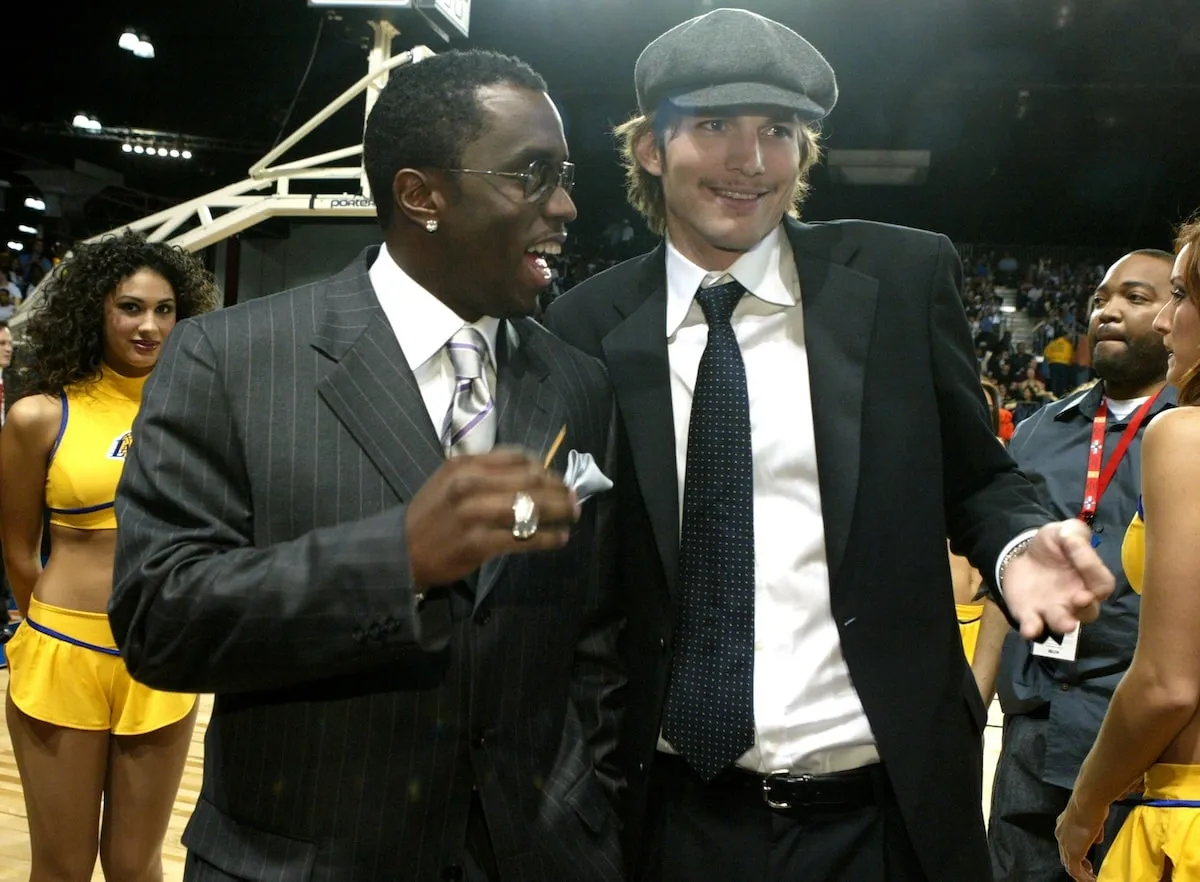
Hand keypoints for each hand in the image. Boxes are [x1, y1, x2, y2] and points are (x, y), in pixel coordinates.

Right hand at [405, 447, 580, 587]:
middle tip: (574, 496)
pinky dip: (548, 538)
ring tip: (573, 514)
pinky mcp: (479, 544)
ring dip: (560, 511)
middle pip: (530, 480)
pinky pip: (524, 538)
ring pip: (531, 508)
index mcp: (465, 465)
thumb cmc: (430, 514)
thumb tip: (531, 473)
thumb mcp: (449, 479)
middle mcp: (470, 485)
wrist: (401, 551)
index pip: (517, 457)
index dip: (544, 467)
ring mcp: (475, 515)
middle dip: (559, 488)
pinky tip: (560, 538)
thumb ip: (484, 471)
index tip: (555, 477)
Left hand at [1003, 520, 1114, 640]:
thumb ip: (1076, 537)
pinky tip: (1030, 629)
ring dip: (1063, 624)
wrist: (1022, 554)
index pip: (1103, 584)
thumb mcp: (1066, 531)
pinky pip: (1034, 626)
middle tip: (1080, 599)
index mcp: (1090, 580)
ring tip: (1066, 624)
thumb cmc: (1053, 545)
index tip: (1085, 565)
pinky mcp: (1030, 614)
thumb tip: (1078, 546)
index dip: (1097, 577)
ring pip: (1063, 623)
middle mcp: (1076, 600)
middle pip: (1088, 612)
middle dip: (1085, 608)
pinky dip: (1033, 629)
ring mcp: (1053, 609)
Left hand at [1056, 796, 1106, 881]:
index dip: (1076, 851)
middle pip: (1066, 854)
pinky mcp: (1072, 853)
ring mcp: (1065, 844)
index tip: (1085, 858)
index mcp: (1064, 824)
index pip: (1067, 842)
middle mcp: (1061, 834)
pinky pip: (1075, 871)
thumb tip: (1097, 840)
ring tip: (1089, 879)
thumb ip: (1094, 831)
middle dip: (1077, 864)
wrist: (1086, 804)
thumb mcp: (1093, 819)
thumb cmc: (1091, 806)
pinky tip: (1090, 881)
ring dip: (1079, 874)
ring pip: (1069, 864)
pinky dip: (1082, 878)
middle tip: (1087, 871)